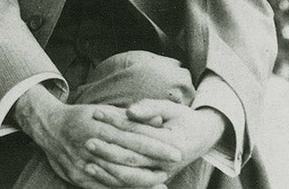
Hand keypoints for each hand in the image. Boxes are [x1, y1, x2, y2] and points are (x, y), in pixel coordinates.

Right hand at [14, 85, 178, 187]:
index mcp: (98, 125)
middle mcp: (90, 143)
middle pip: (127, 156)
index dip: (155, 145)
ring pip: (117, 175)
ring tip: (161, 182)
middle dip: (153, 163)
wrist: (48, 128)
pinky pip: (104, 187)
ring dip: (142, 181)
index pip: (132, 136)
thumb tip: (160, 120)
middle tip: (173, 166)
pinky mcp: (78, 177)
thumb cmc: (81, 118)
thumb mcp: (104, 111)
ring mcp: (83, 162)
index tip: (175, 151)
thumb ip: (131, 117)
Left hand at [89, 100, 224, 179]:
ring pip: (131, 178)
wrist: (201, 137)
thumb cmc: (182, 119)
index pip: (137, 133)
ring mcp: (161, 175)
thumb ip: (150, 108)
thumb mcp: (170, 108)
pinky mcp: (154, 180)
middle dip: (107, 150)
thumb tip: (129, 110)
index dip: (115, 122)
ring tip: (87, 162)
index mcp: (173, 144)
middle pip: (132, 159)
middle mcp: (167, 164)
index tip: (96, 113)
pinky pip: (132, 186)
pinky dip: (113, 180)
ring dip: (107, 170)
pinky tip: (96, 172)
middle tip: (87, 141)